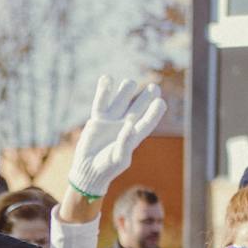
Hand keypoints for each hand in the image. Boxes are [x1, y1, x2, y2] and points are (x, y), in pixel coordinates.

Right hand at [66, 76, 166, 198]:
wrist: (88, 170)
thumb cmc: (107, 168)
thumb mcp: (118, 159)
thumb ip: (125, 144)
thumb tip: (130, 126)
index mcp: (135, 136)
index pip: (148, 120)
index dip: (155, 111)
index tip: (160, 102)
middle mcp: (125, 125)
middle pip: (138, 107)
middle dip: (146, 97)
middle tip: (154, 88)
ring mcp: (111, 120)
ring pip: (121, 100)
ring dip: (126, 91)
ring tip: (129, 83)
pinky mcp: (98, 119)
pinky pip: (101, 102)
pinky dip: (103, 90)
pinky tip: (107, 78)